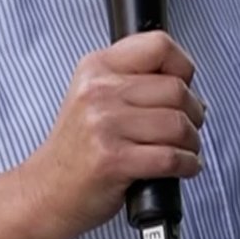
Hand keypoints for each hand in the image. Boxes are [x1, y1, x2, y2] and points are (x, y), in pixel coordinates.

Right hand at [23, 31, 206, 238]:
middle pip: (177, 89)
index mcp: (97, 68)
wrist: (46, 192)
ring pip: (178, 124)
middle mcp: (98, 91)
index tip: (184, 85)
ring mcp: (104, 125)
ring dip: (192, 143)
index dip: (183, 67)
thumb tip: (189, 88)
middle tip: (187, 128)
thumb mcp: (94, 98)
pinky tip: (182, 167)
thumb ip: (135, 83)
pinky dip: (187, 165)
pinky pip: (171, 157)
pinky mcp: (113, 159)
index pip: (159, 46)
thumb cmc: (76, 150)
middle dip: (193, 113)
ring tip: (183, 149)